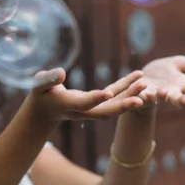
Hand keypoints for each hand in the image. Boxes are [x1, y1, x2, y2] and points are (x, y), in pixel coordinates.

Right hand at [29, 68, 146, 121]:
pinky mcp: (98, 102)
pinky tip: (139, 76)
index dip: (95, 99)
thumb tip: (61, 73)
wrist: (46, 111)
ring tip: (144, 83)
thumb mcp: (39, 84)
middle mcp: (83, 111)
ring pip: (113, 104)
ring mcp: (92, 108)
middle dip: (122, 105)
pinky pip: (114, 94)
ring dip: (129, 96)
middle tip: (140, 98)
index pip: (83, 104)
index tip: (107, 93)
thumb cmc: (41, 94)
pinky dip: (126, 86)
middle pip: (105, 111)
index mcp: (68, 105)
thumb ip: (49, 79)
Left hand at [135, 55, 184, 109]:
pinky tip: (141, 90)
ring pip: (159, 98)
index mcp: (182, 86)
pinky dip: (140, 94)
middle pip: (179, 100)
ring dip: (162, 96)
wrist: (138, 79)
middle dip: (183, 101)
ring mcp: (155, 95)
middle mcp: (170, 93)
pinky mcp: (140, 95)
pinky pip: (140, 96)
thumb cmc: (161, 73)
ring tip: (163, 92)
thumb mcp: (178, 64)